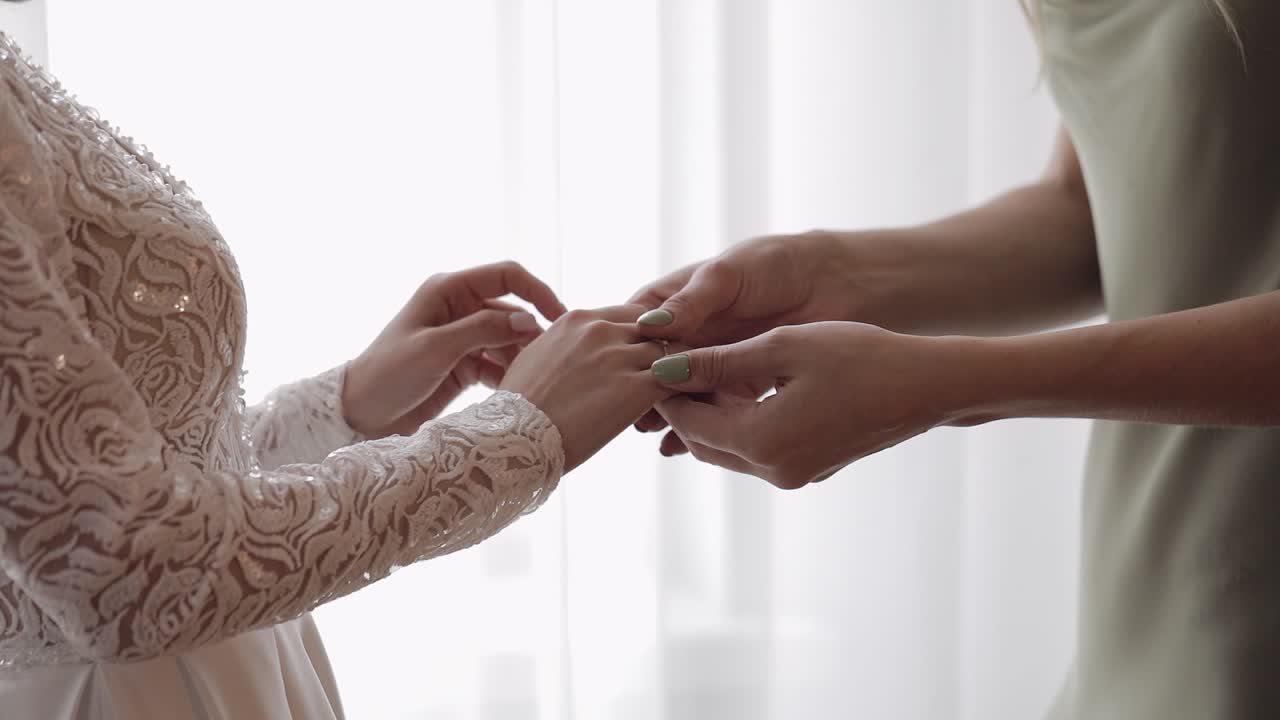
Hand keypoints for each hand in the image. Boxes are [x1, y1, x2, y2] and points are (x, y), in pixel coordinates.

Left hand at [342, 261, 566, 437]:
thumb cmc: (389, 375)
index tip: (561, 317)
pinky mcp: (464, 364)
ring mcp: (462, 337)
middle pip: (512, 312)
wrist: (361, 415)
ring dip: (522, 359)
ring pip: (508, 341)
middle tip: (549, 364)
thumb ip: (482, 330)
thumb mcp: (435, 350)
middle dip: (532, 335)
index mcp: (448, 290)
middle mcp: (459, 308)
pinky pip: (498, 363)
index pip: (507, 275)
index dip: (538, 291)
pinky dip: (509, 375)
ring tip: (533, 382)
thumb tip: (529, 321)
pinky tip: (516, 392)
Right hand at [501, 305, 679, 471]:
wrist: (513, 440)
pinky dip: (683, 392)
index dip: (644, 339)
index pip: (632, 316)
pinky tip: (680, 410)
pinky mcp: (636, 387)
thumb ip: (562, 347)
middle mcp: (601, 329)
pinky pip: (677, 379)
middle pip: (657, 330)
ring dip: (679, 372)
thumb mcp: (534, 360)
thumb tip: (570, 354)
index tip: (646, 363)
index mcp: (578, 319)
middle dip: (666, 351)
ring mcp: (619, 356)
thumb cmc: (517, 412)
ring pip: (672, 351)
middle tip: (674, 378)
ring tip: (682, 396)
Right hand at [628, 231, 860, 438]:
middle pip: (657, 370)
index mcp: (674, 302)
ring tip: (660, 437)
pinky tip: (686, 446)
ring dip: (672, 416)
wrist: (832, 281)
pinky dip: (702, 426)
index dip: (627, 356)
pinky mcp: (740, 382)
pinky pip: (715, 408)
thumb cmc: (774, 264)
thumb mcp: (726, 275)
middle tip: (638, 420)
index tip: (621, 380)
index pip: (637, 331)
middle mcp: (689, 334)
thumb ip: (691, 302)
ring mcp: (713, 360)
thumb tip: (651, 328)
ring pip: (684, 393)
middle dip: (647, 395)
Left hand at [649, 322, 971, 488]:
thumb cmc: (859, 356)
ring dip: (713, 413)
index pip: (688, 421)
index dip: (668, 388)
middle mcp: (772, 470)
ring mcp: (792, 475)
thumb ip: (720, 362)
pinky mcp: (808, 469)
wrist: (926, 386)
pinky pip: (757, 450)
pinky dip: (741, 423)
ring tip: (710, 367)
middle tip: (679, 360)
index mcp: (762, 441)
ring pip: (728, 448)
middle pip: (703, 441)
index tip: (659, 353)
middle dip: (686, 404)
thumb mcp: (783, 347)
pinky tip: (745, 386)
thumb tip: (665, 369)